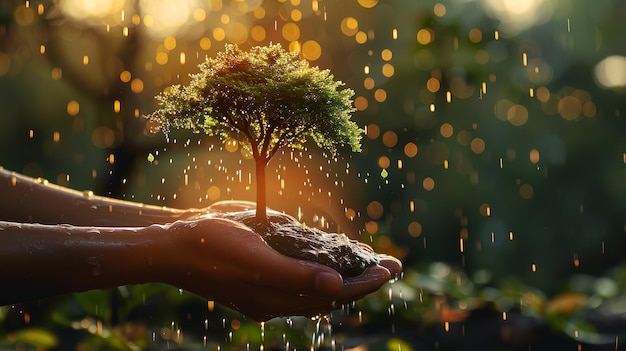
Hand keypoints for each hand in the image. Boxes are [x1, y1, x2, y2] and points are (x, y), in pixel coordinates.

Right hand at [164, 217, 400, 320]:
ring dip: (345, 279)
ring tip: (369, 264)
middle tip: (392, 265)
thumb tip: (337, 287)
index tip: (392, 267)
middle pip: (331, 296)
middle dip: (363, 280)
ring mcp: (266, 294)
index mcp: (277, 298)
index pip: (335, 294)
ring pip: (316, 292)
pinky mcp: (258, 284)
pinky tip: (329, 263)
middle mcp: (275, 301)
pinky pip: (299, 285)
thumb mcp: (254, 256)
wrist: (171, 246)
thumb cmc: (210, 244)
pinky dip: (321, 275)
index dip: (366, 282)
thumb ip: (295, 275)